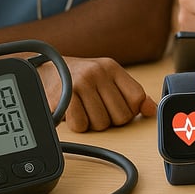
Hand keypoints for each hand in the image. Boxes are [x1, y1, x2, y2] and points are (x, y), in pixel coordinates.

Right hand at [39, 57, 156, 132]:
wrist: (42, 70)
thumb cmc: (79, 78)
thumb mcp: (107, 79)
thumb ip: (131, 94)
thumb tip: (152, 110)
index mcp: (112, 68)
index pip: (137, 98)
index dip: (131, 111)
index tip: (118, 109)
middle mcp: (98, 73)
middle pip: (121, 116)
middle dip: (111, 120)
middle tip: (98, 111)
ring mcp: (81, 83)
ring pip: (102, 124)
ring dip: (93, 124)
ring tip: (84, 111)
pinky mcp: (64, 97)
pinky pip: (82, 125)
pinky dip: (78, 125)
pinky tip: (73, 114)